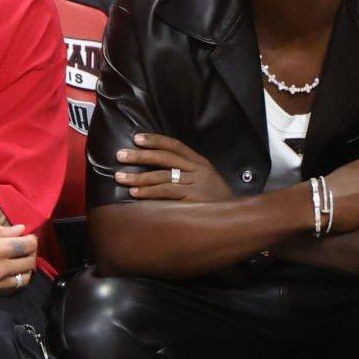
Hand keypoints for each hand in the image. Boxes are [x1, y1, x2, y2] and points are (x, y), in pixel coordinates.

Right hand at [0, 224, 38, 301]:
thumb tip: (22, 229)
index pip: (27, 245)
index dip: (32, 239)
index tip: (27, 237)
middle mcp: (0, 268)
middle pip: (30, 261)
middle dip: (31, 252)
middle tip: (25, 248)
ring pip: (26, 277)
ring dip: (27, 267)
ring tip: (19, 261)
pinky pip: (15, 288)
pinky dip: (18, 279)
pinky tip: (11, 273)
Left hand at [114, 133, 230, 201]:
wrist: (238, 220)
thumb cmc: (217, 203)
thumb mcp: (205, 182)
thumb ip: (186, 174)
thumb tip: (157, 172)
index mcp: (200, 163)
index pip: (175, 145)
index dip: (155, 140)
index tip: (136, 138)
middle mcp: (198, 170)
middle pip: (165, 157)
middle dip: (140, 156)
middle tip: (120, 155)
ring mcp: (196, 184)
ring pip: (162, 176)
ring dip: (138, 176)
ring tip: (120, 177)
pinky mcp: (193, 199)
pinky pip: (167, 193)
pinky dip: (149, 192)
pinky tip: (135, 193)